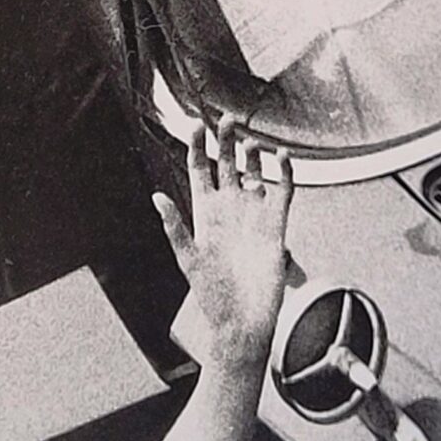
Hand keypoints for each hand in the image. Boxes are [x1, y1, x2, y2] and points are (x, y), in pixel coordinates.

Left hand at [154, 127, 292, 360]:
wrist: (244, 322)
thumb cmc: (212, 296)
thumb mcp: (188, 259)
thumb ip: (174, 227)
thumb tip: (156, 197)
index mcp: (204, 213)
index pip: (199, 170)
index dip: (197, 147)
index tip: (196, 124)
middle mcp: (228, 209)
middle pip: (226, 165)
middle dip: (225, 141)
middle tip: (227, 119)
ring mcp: (252, 215)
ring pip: (253, 173)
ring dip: (252, 154)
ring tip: (251, 139)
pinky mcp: (275, 225)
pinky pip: (282, 192)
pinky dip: (283, 174)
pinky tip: (281, 156)